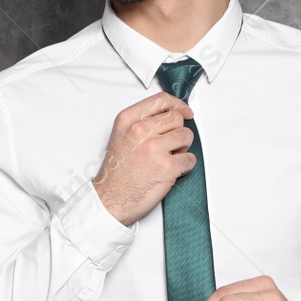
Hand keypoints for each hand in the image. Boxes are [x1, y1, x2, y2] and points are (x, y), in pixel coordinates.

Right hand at [92, 91, 197, 226]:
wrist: (110, 199)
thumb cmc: (117, 172)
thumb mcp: (121, 136)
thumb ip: (143, 121)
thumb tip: (172, 113)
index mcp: (127, 121)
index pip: (161, 100)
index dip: (178, 105)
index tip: (185, 111)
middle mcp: (140, 131)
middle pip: (176, 118)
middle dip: (177, 132)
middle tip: (168, 145)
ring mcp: (154, 149)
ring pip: (186, 136)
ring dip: (182, 148)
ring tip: (169, 157)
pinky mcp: (166, 167)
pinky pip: (189, 159)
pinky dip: (185, 166)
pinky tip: (172, 171)